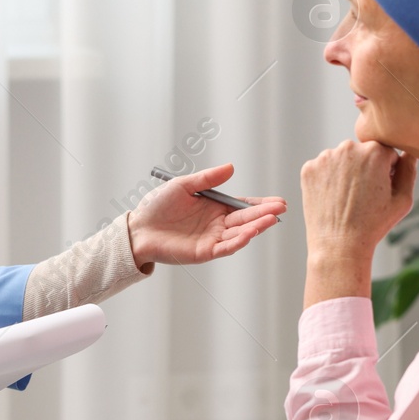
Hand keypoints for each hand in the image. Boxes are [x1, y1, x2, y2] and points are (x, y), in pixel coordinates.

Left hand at [127, 163, 286, 265]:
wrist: (138, 228)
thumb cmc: (157, 205)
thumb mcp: (184, 185)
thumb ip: (208, 179)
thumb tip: (231, 167)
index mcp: (214, 208)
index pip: (243, 205)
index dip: (260, 204)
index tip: (278, 201)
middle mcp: (217, 224)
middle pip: (245, 219)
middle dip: (264, 214)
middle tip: (281, 209)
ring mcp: (212, 239)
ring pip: (239, 233)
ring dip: (255, 227)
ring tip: (271, 219)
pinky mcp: (204, 252)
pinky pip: (225, 247)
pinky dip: (238, 241)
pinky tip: (250, 234)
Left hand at [300, 140, 415, 263]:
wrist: (339, 245)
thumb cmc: (373, 225)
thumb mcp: (402, 200)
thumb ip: (409, 170)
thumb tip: (409, 151)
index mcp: (375, 151)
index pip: (385, 152)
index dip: (386, 172)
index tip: (379, 190)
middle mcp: (348, 147)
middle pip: (362, 152)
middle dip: (365, 169)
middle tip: (363, 196)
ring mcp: (325, 157)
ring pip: (341, 159)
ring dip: (345, 172)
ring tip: (347, 199)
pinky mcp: (308, 169)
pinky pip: (323, 168)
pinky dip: (327, 179)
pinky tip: (332, 198)